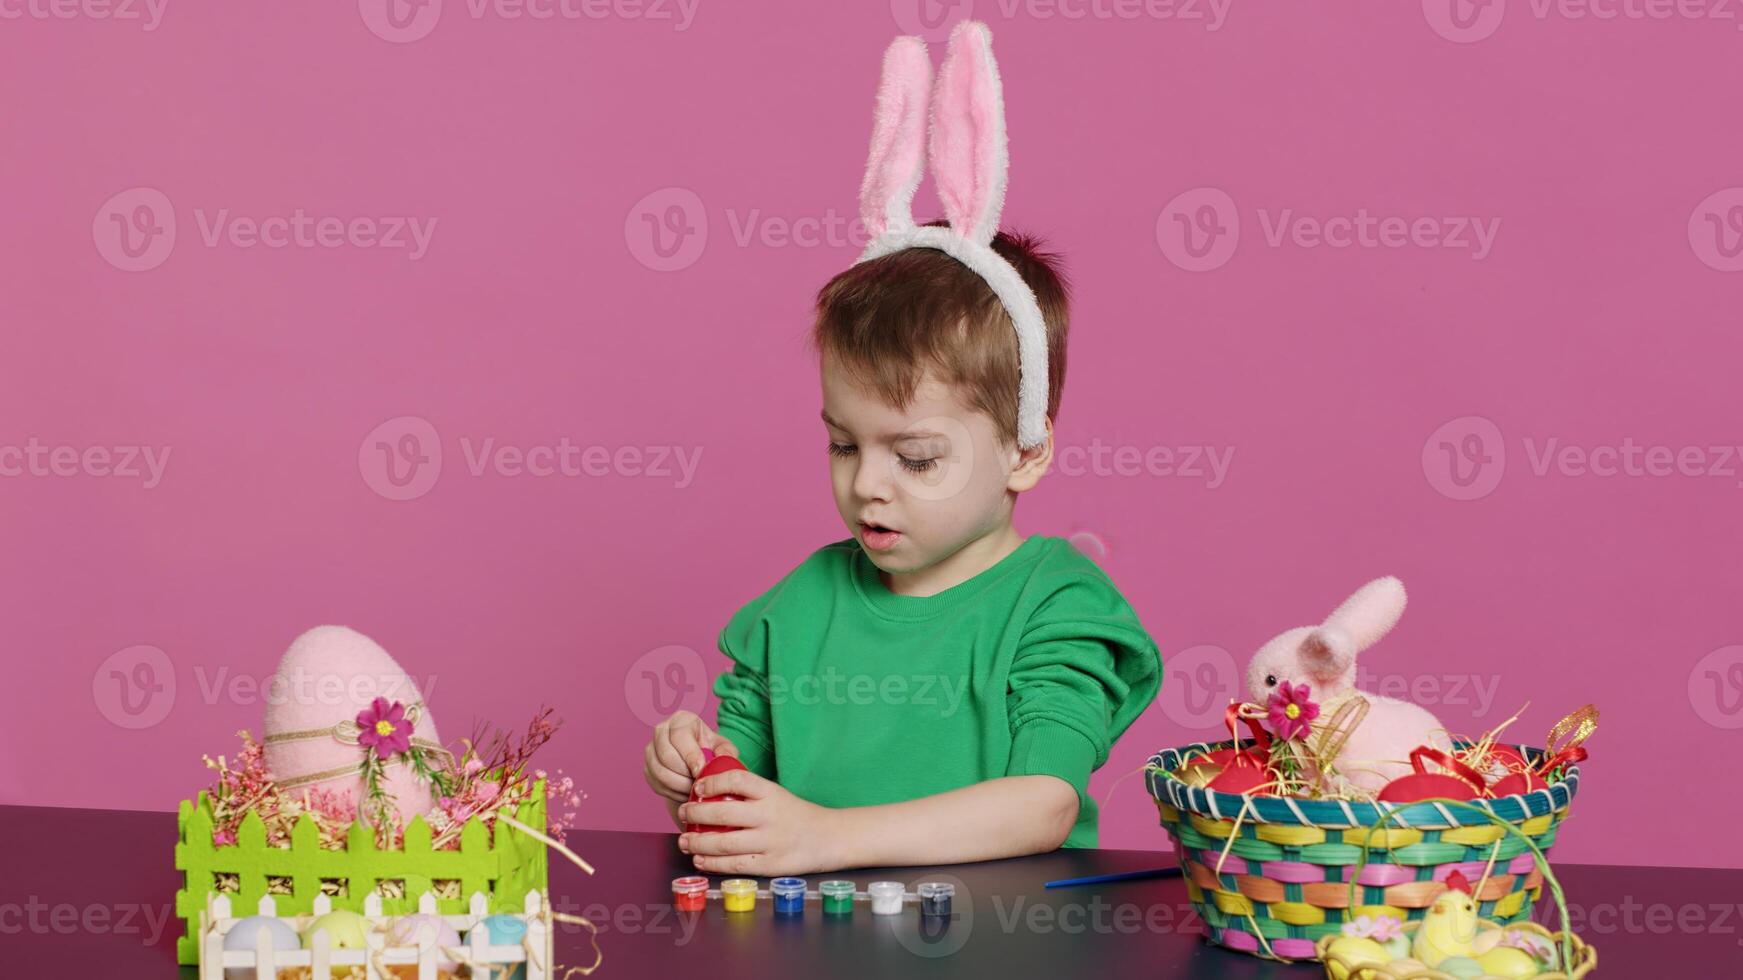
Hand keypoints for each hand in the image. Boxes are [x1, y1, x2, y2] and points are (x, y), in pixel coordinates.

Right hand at [643, 710, 737, 809]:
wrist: (697, 762)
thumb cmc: (710, 750)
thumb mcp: (723, 747)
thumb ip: (726, 751)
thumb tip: (724, 759)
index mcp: (680, 720)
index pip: (679, 737)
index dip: (690, 756)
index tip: (701, 771)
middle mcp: (661, 731)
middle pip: (666, 756)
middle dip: (685, 774)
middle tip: (700, 784)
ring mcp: (651, 750)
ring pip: (660, 772)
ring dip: (679, 785)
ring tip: (695, 790)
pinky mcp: (647, 769)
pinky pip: (657, 784)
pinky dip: (673, 793)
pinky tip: (686, 793)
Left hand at [677, 767, 843, 876]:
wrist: (829, 838)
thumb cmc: (796, 815)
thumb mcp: (776, 794)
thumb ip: (749, 794)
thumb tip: (709, 794)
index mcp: (771, 792)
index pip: (736, 780)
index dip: (711, 782)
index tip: (697, 788)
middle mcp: (769, 816)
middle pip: (723, 814)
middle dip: (695, 814)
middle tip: (683, 813)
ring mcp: (769, 842)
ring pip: (723, 843)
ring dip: (697, 843)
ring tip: (685, 841)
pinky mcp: (770, 865)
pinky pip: (734, 865)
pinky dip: (713, 863)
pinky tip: (700, 859)